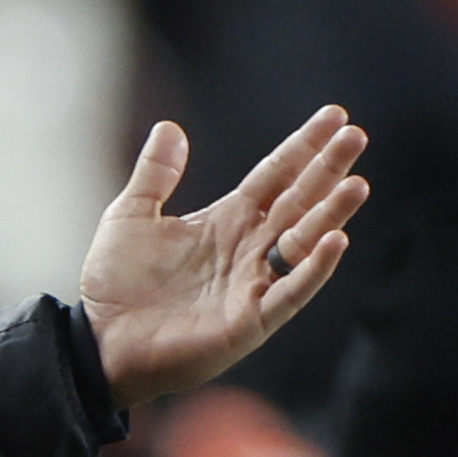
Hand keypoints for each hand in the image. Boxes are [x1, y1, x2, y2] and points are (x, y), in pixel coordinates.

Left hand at [82, 109, 367, 408]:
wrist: (100, 341)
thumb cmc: (116, 284)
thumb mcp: (130, 216)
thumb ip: (155, 174)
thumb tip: (170, 127)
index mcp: (227, 220)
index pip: (276, 175)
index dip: (304, 146)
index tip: (335, 115)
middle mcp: (249, 248)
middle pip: (299, 201)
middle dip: (328, 170)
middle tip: (356, 136)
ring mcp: (254, 284)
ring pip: (304, 243)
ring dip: (331, 214)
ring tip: (357, 184)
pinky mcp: (250, 320)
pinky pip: (291, 292)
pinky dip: (314, 268)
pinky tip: (335, 241)